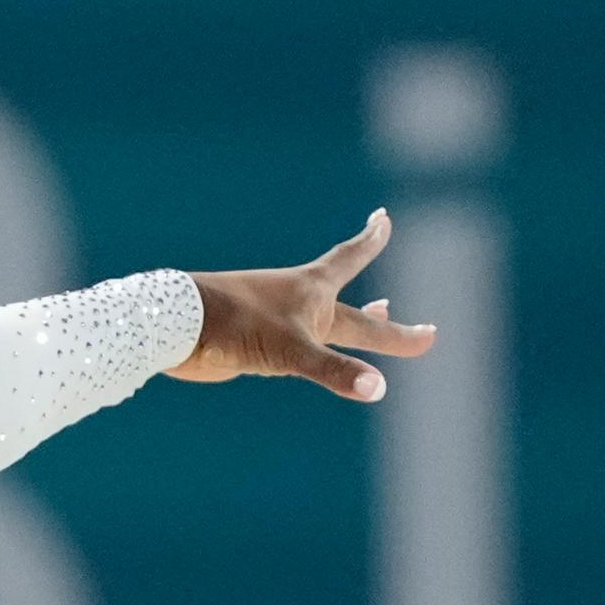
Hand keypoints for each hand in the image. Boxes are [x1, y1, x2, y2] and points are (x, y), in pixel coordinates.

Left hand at [165, 208, 442, 400]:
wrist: (178, 330)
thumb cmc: (235, 326)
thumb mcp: (291, 351)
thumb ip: (335, 370)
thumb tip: (378, 388)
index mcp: (311, 290)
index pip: (351, 258)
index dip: (370, 240)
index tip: (383, 217)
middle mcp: (299, 302)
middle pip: (354, 311)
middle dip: (387, 317)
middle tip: (425, 325)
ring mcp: (278, 323)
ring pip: (326, 321)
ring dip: (355, 318)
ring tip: (382, 307)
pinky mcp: (258, 345)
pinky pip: (298, 346)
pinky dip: (317, 346)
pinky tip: (312, 348)